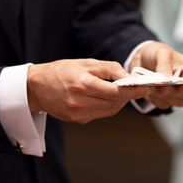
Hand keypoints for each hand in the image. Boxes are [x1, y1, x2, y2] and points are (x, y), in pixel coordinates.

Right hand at [27, 59, 150, 123]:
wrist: (36, 87)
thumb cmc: (62, 71)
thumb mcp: (86, 63)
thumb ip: (110, 69)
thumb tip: (129, 77)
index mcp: (83, 84)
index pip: (116, 91)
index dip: (133, 90)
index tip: (146, 86)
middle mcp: (80, 101)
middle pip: (116, 102)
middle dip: (129, 95)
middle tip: (138, 87)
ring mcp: (79, 113)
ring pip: (111, 110)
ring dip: (120, 101)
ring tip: (122, 91)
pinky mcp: (78, 120)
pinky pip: (101, 114)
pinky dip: (109, 106)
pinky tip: (107, 97)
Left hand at [129, 41, 182, 109]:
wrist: (144, 61)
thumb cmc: (158, 54)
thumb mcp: (161, 53)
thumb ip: (164, 65)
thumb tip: (167, 79)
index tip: (181, 87)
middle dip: (175, 91)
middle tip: (160, 85)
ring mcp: (180, 95)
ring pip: (177, 101)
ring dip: (163, 95)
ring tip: (152, 85)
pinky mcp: (168, 101)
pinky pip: (164, 104)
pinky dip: (155, 98)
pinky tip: (149, 89)